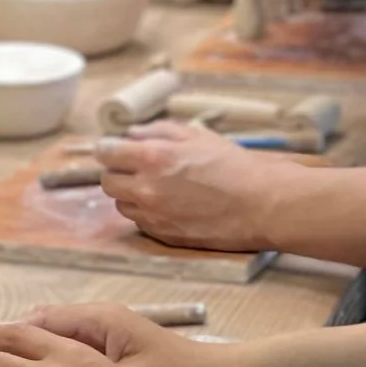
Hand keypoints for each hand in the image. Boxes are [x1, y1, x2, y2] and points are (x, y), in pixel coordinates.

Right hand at [20, 301, 201, 366]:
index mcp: (100, 321)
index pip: (40, 322)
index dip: (5, 336)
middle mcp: (100, 323)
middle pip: (42, 329)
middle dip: (8, 344)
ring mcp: (107, 340)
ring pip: (54, 343)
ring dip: (25, 357)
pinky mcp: (115, 358)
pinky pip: (71, 357)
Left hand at [97, 119, 293, 251]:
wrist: (259, 205)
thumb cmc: (233, 166)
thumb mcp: (198, 135)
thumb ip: (159, 130)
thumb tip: (132, 134)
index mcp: (153, 158)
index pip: (106, 154)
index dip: (107, 149)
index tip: (111, 149)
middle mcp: (146, 189)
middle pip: (107, 182)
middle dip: (118, 172)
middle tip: (136, 167)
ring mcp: (153, 216)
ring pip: (122, 204)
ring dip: (131, 193)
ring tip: (157, 186)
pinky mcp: (163, 236)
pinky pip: (141, 222)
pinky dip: (147, 212)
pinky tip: (169, 203)